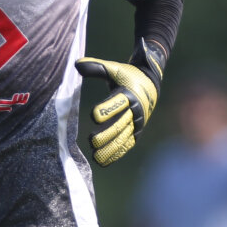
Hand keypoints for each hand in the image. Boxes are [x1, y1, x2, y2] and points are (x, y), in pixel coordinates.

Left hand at [75, 38, 164, 165]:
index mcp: (128, 95)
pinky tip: (103, 162)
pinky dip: (115, 154)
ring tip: (95, 156)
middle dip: (106, 134)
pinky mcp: (136, 132)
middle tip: (91, 140)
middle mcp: (134, 111)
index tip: (94, 116)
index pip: (117, 103)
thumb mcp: (114, 69)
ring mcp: (136, 124)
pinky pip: (126, 145)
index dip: (106, 110)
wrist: (150, 85)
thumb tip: (76, 64)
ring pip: (122, 139)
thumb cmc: (126, 76)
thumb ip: (96, 68)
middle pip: (119, 125)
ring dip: (109, 149)